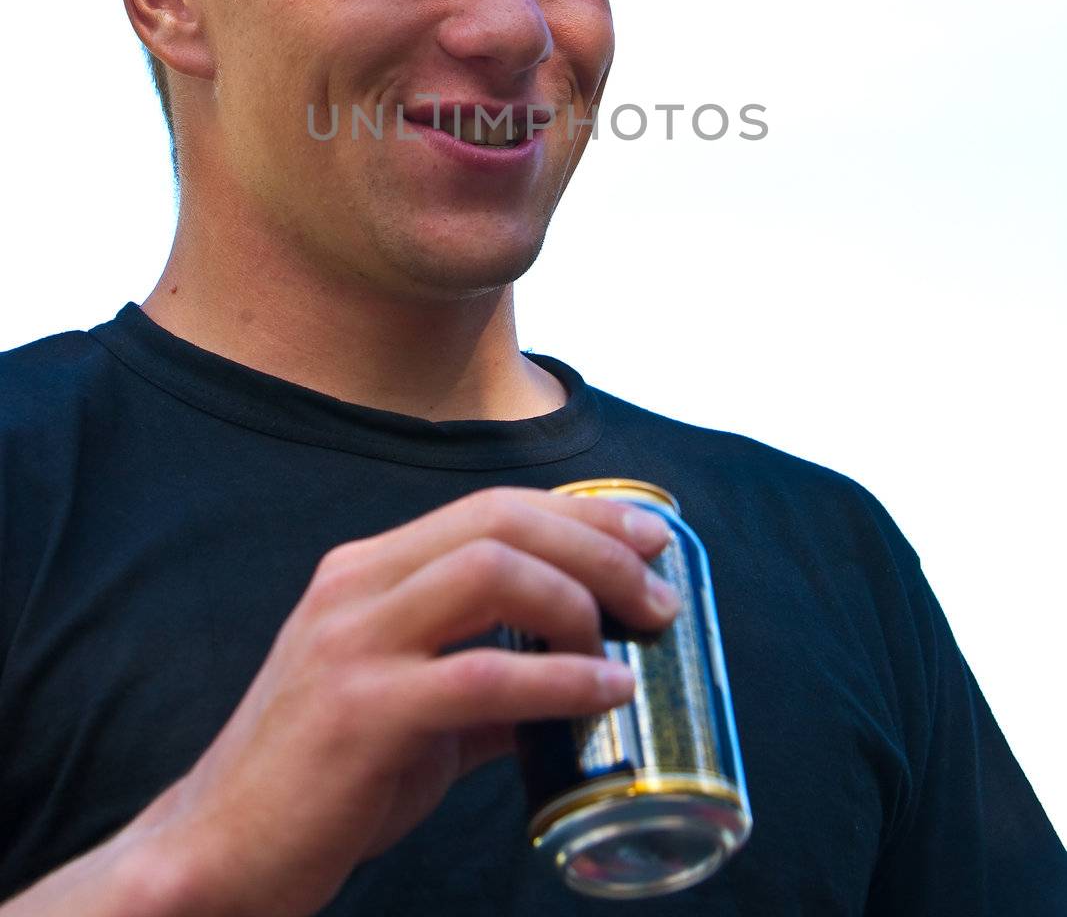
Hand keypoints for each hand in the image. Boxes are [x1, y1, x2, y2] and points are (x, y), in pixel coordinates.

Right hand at [130, 486, 677, 916]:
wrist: (221, 850)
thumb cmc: (320, 778)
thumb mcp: (408, 708)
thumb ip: (484, 686)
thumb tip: (577, 683)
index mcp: (367, 571)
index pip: (490, 509)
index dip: (580, 514)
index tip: (648, 536)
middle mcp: (356, 585)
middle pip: (499, 522)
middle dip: (595, 544)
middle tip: (658, 593)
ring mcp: (353, 643)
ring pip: (490, 572)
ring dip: (580, 599)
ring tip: (631, 644)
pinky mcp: (360, 712)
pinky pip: (482, 677)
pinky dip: (560, 679)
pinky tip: (605, 695)